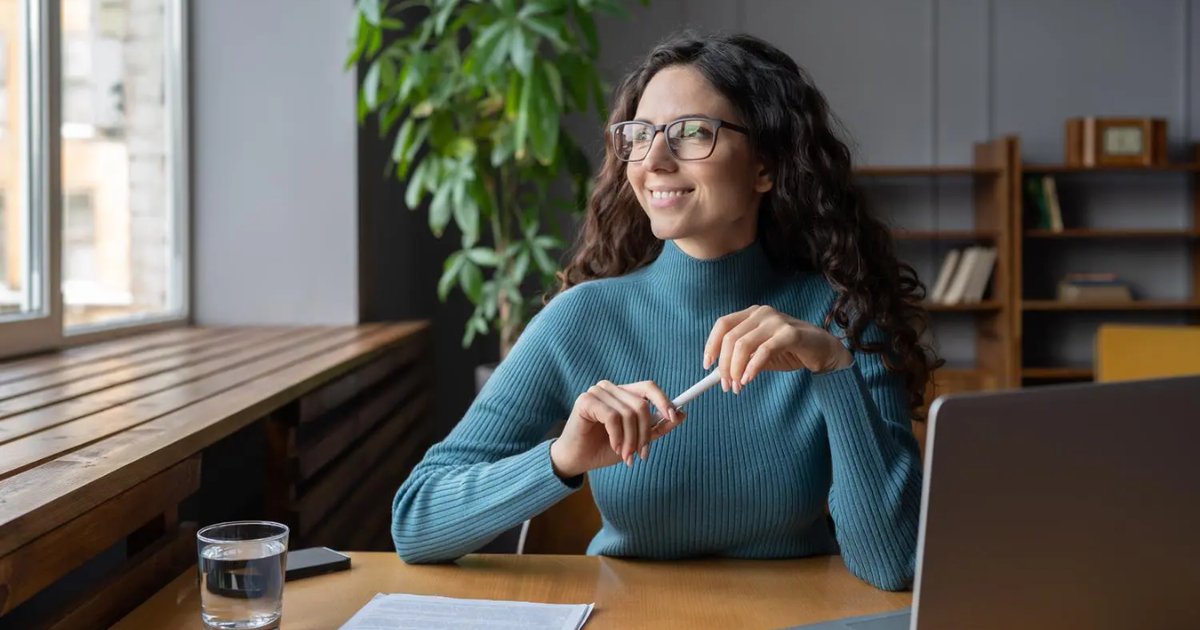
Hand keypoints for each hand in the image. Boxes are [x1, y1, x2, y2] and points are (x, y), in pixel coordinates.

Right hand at [549, 380, 685, 478]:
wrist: (577, 460)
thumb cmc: (604, 448)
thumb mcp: (637, 439)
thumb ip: (657, 427)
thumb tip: (682, 414)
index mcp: (623, 393)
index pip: (649, 387)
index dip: (664, 400)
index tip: (674, 416)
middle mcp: (610, 388)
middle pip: (641, 404)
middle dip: (645, 433)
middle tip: (641, 454)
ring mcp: (597, 392)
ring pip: (628, 412)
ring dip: (631, 439)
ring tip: (626, 455)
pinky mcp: (586, 401)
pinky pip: (613, 417)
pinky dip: (617, 436)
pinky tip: (614, 446)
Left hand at [703, 305, 852, 393]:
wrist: (824, 351)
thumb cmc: (791, 351)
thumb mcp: (761, 354)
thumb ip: (742, 359)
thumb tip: (719, 373)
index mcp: (752, 314)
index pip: (723, 325)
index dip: (711, 345)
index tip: (707, 366)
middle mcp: (762, 313)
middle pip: (730, 338)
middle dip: (724, 365)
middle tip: (726, 385)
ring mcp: (776, 321)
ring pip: (743, 345)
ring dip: (736, 370)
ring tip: (738, 387)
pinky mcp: (790, 334)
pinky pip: (763, 351)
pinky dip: (752, 368)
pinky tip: (748, 380)